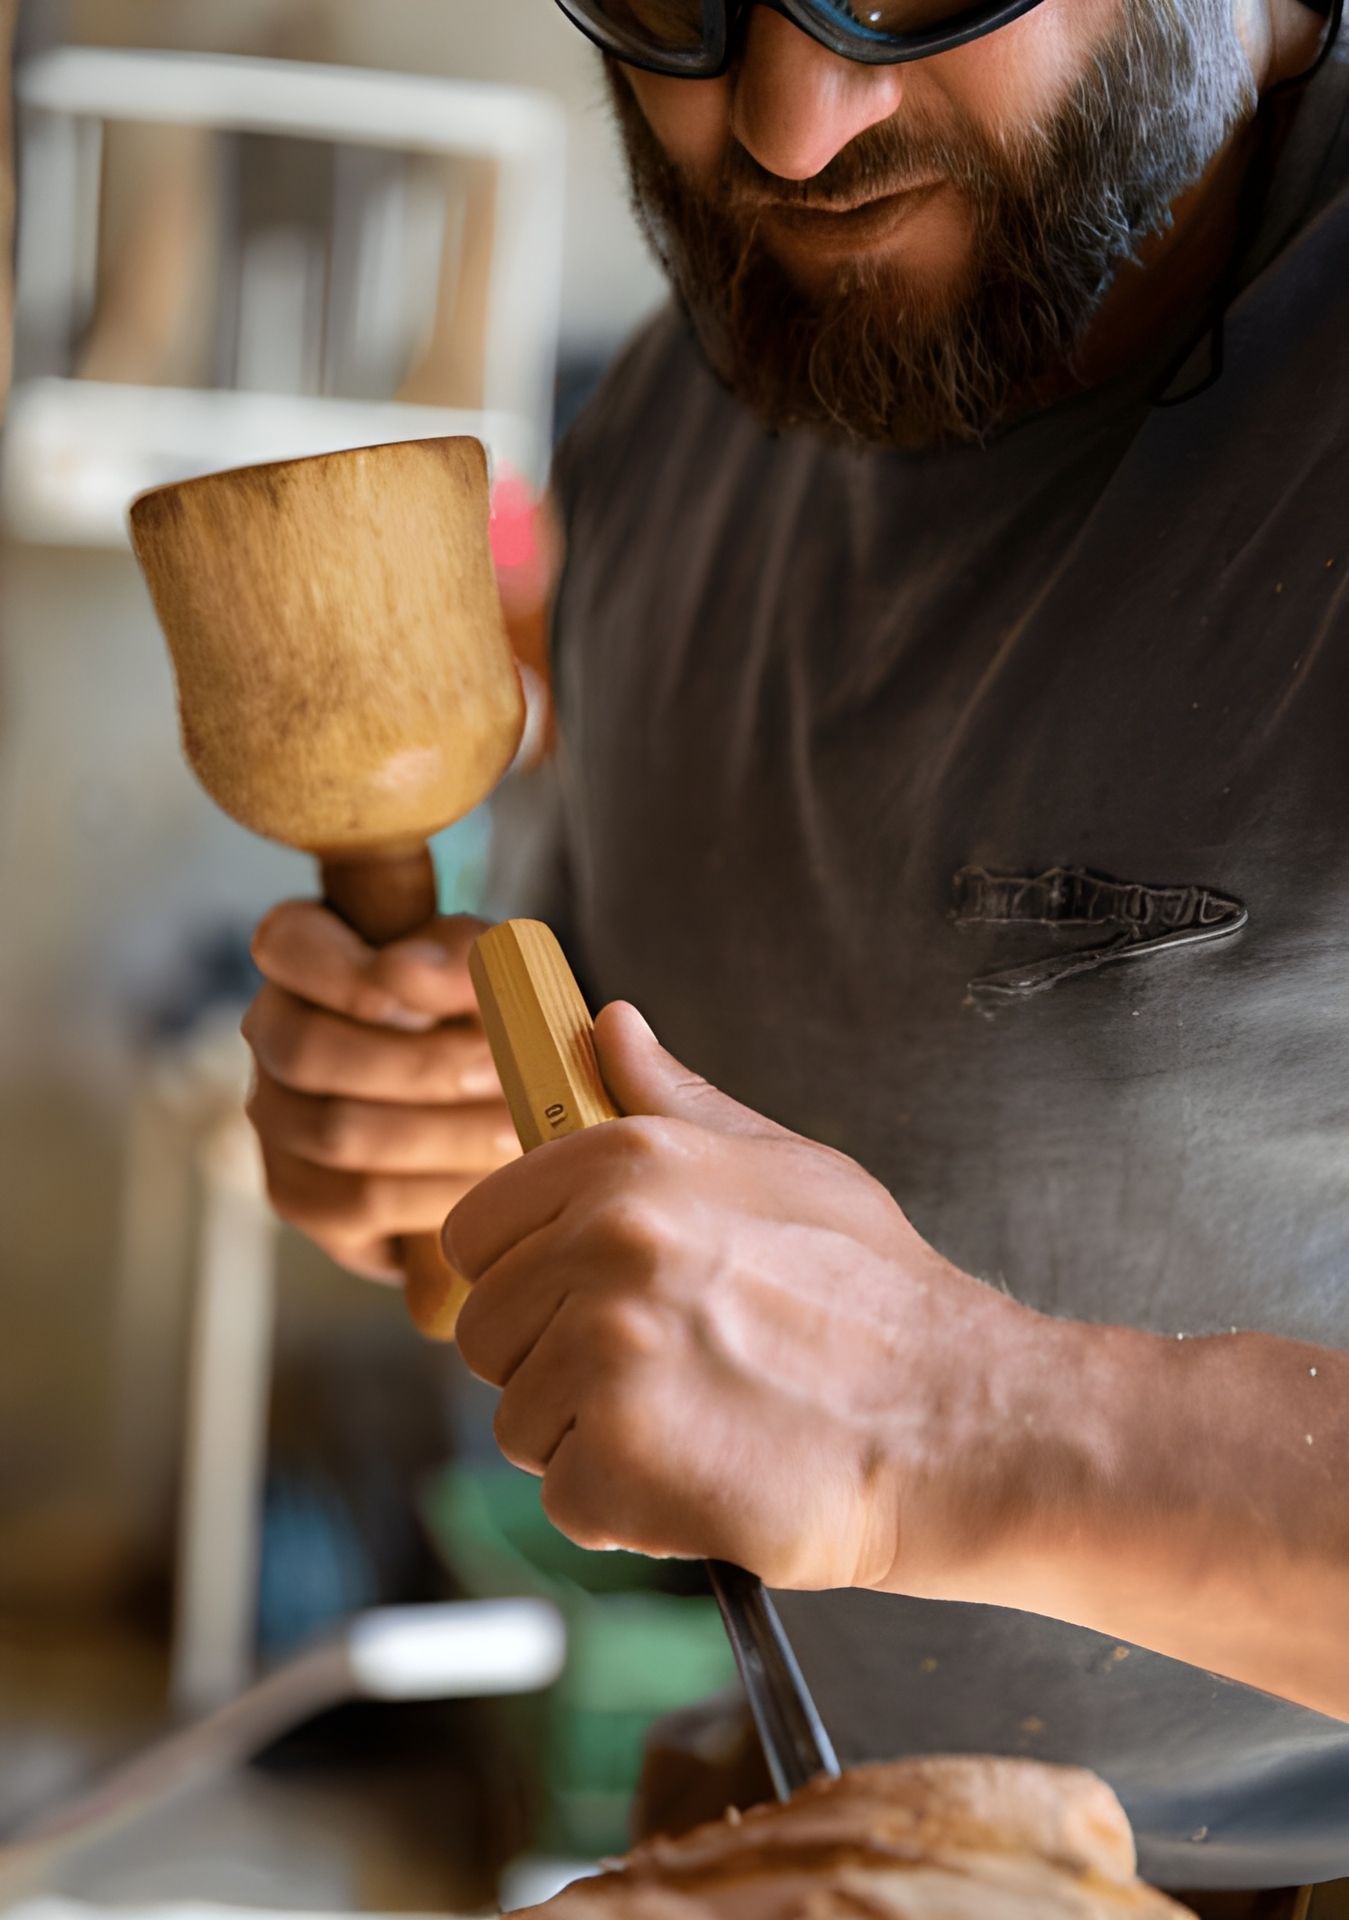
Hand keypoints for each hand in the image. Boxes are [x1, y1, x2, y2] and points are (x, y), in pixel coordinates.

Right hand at [242, 904, 518, 1279]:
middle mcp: (271, 1031)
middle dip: (422, 1066)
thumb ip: (463, 957)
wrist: (507, 1109)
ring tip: (521, 1131)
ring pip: (337, 1133)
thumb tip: (404, 972)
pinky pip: (359, 1200)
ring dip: (445, 1134)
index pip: (284, 944)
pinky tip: (495, 1184)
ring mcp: (275, 1116)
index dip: (348, 972)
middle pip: (307, 1050)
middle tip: (508, 1075)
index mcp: (306, 952)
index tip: (440, 989)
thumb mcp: (499, 970)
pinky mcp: (297, 1193)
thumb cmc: (494, 1016)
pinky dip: (439, 1192)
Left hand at [447, 1003, 1047, 1594]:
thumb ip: (673, 1103)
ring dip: (597, 1443)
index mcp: (629, 1160)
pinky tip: (710, 1476)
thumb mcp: (784, 1164)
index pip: (474, 1230)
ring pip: (520, 1422)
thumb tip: (605, 1027)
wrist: (970, 1422)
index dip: (520, 1278)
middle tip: (670, 1377)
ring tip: (702, 1423)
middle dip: (557, 1369)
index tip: (580, 1304)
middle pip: (488, 1334)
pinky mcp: (621, 1455)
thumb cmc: (882, 1298)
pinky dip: (631, 1509)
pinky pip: (569, 1497)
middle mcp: (607, 1240)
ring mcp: (608, 1349)